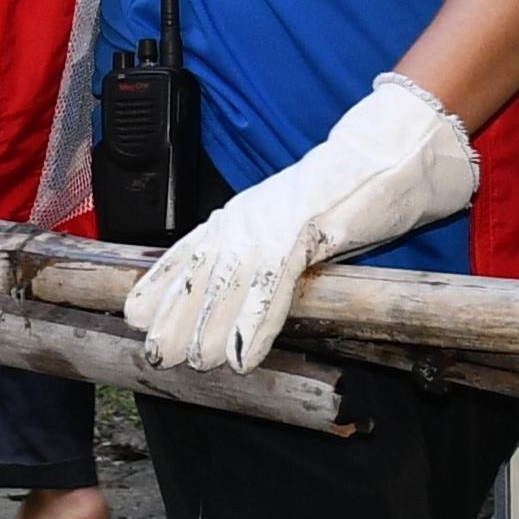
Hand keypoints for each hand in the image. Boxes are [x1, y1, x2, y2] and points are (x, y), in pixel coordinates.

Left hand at [124, 74, 475, 375]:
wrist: (383, 157)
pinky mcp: (301, 236)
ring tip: (197, 362)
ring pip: (228, 286)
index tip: (135, 314)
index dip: (160, 285)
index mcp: (241, 216)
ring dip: (210, 328)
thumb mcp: (291, 224)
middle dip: (174, 318)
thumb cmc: (344, 194)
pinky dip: (255, 325)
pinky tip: (244, 354)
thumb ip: (267, 252)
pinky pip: (272, 288)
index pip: (188, 253)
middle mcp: (245, 220)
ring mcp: (270, 226)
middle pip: (199, 275)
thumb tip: (249, 290)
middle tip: (157, 355)